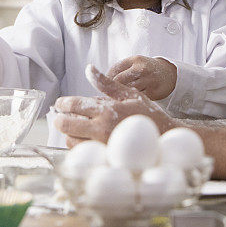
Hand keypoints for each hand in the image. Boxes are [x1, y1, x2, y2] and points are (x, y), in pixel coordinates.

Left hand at [53, 65, 175, 146]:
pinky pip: (82, 152)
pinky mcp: (104, 157)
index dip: (63, 103)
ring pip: (71, 140)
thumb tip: (89, 69)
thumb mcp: (129, 94)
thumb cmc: (147, 114)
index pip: (75, 105)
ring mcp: (102, 145)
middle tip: (60, 116)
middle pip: (67, 124)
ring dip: (68, 133)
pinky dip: (78, 145)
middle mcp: (102, 129)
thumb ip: (106, 83)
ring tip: (73, 127)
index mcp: (107, 111)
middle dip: (60, 119)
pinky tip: (83, 139)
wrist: (165, 137)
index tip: (60, 103)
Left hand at [106, 56, 175, 100]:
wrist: (168, 74)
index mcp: (135, 60)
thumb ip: (120, 70)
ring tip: (117, 98)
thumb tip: (101, 81)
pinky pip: (137, 98)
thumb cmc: (145, 70)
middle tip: (108, 93)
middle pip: (119, 81)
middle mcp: (142, 69)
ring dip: (120, 96)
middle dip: (111, 88)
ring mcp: (149, 80)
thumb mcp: (134, 64)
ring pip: (127, 91)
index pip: (114, 70)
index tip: (102, 85)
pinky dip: (131, 100)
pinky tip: (129, 101)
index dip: (105, 79)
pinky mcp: (154, 92)